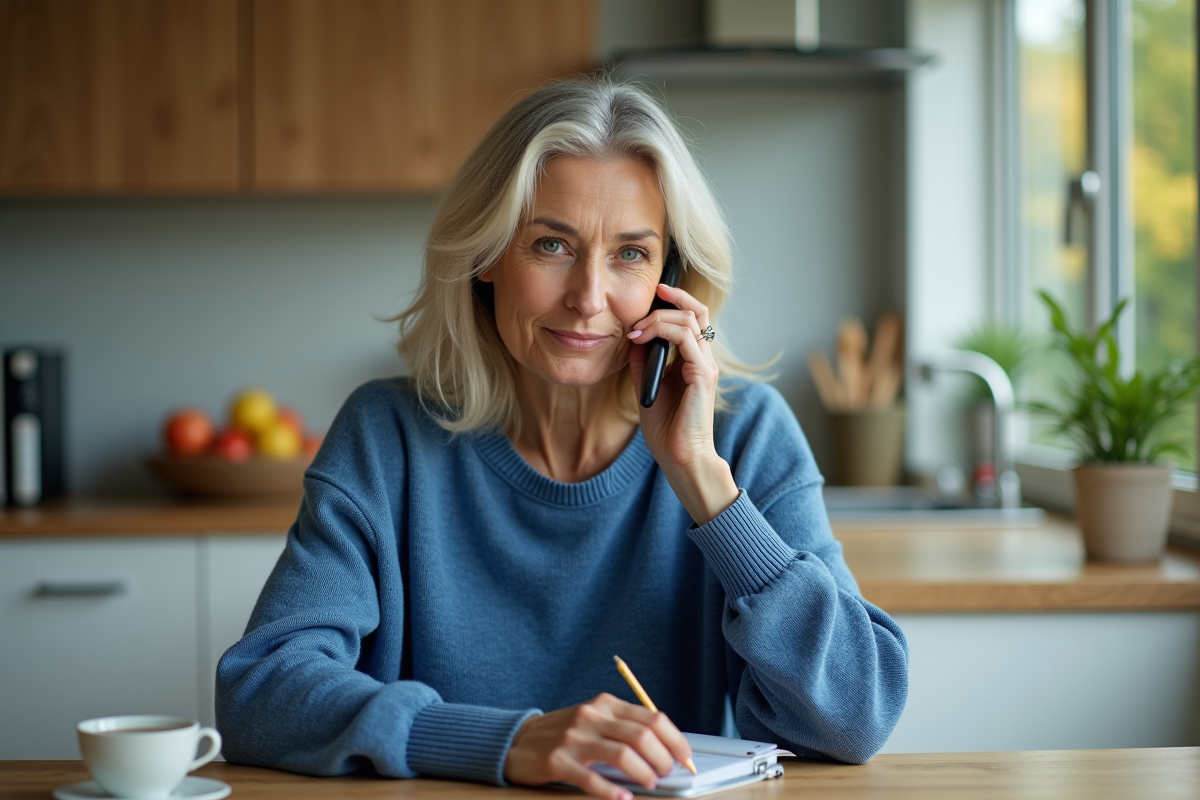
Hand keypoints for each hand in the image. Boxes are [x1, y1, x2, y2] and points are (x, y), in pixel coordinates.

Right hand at [503, 693, 692, 799]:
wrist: (519, 740)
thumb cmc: (564, 733)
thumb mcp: (595, 719)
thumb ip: (624, 727)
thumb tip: (665, 748)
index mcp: (605, 704)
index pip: (652, 718)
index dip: (674, 739)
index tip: (685, 757)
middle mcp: (591, 716)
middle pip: (641, 736)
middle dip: (662, 759)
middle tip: (665, 774)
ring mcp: (574, 738)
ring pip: (622, 755)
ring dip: (644, 774)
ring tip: (650, 784)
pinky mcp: (558, 762)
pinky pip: (592, 779)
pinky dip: (612, 792)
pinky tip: (623, 797)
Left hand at [628, 284, 738, 523]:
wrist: (679, 457)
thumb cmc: (666, 428)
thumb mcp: (648, 384)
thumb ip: (644, 359)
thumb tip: (634, 334)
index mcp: (694, 361)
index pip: (692, 319)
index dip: (675, 301)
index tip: (653, 294)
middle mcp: (704, 359)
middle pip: (698, 311)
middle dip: (674, 296)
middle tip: (652, 292)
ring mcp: (706, 366)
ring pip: (690, 320)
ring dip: (658, 318)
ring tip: (636, 329)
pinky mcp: (702, 374)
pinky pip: (686, 339)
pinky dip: (661, 332)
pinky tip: (639, 339)